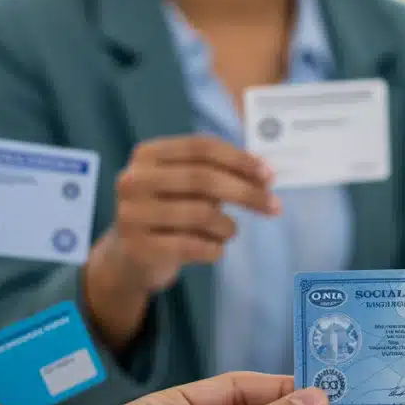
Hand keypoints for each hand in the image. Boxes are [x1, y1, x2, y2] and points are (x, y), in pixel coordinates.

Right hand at [90, 135, 278, 294]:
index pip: (201, 147)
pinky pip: (192, 246)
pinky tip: (215, 249)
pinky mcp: (137, 247)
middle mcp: (134, 180)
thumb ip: (222, 174)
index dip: (239, 159)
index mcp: (148, 155)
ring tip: (228, 231)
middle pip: (203, 178)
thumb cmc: (169, 213)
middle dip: (246, 192)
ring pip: (201, 214)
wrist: (130, 257)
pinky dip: (215, 249)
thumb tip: (265, 173)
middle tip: (274, 206)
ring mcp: (131, 214)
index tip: (270, 176)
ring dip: (228, 226)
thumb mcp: (189, 187)